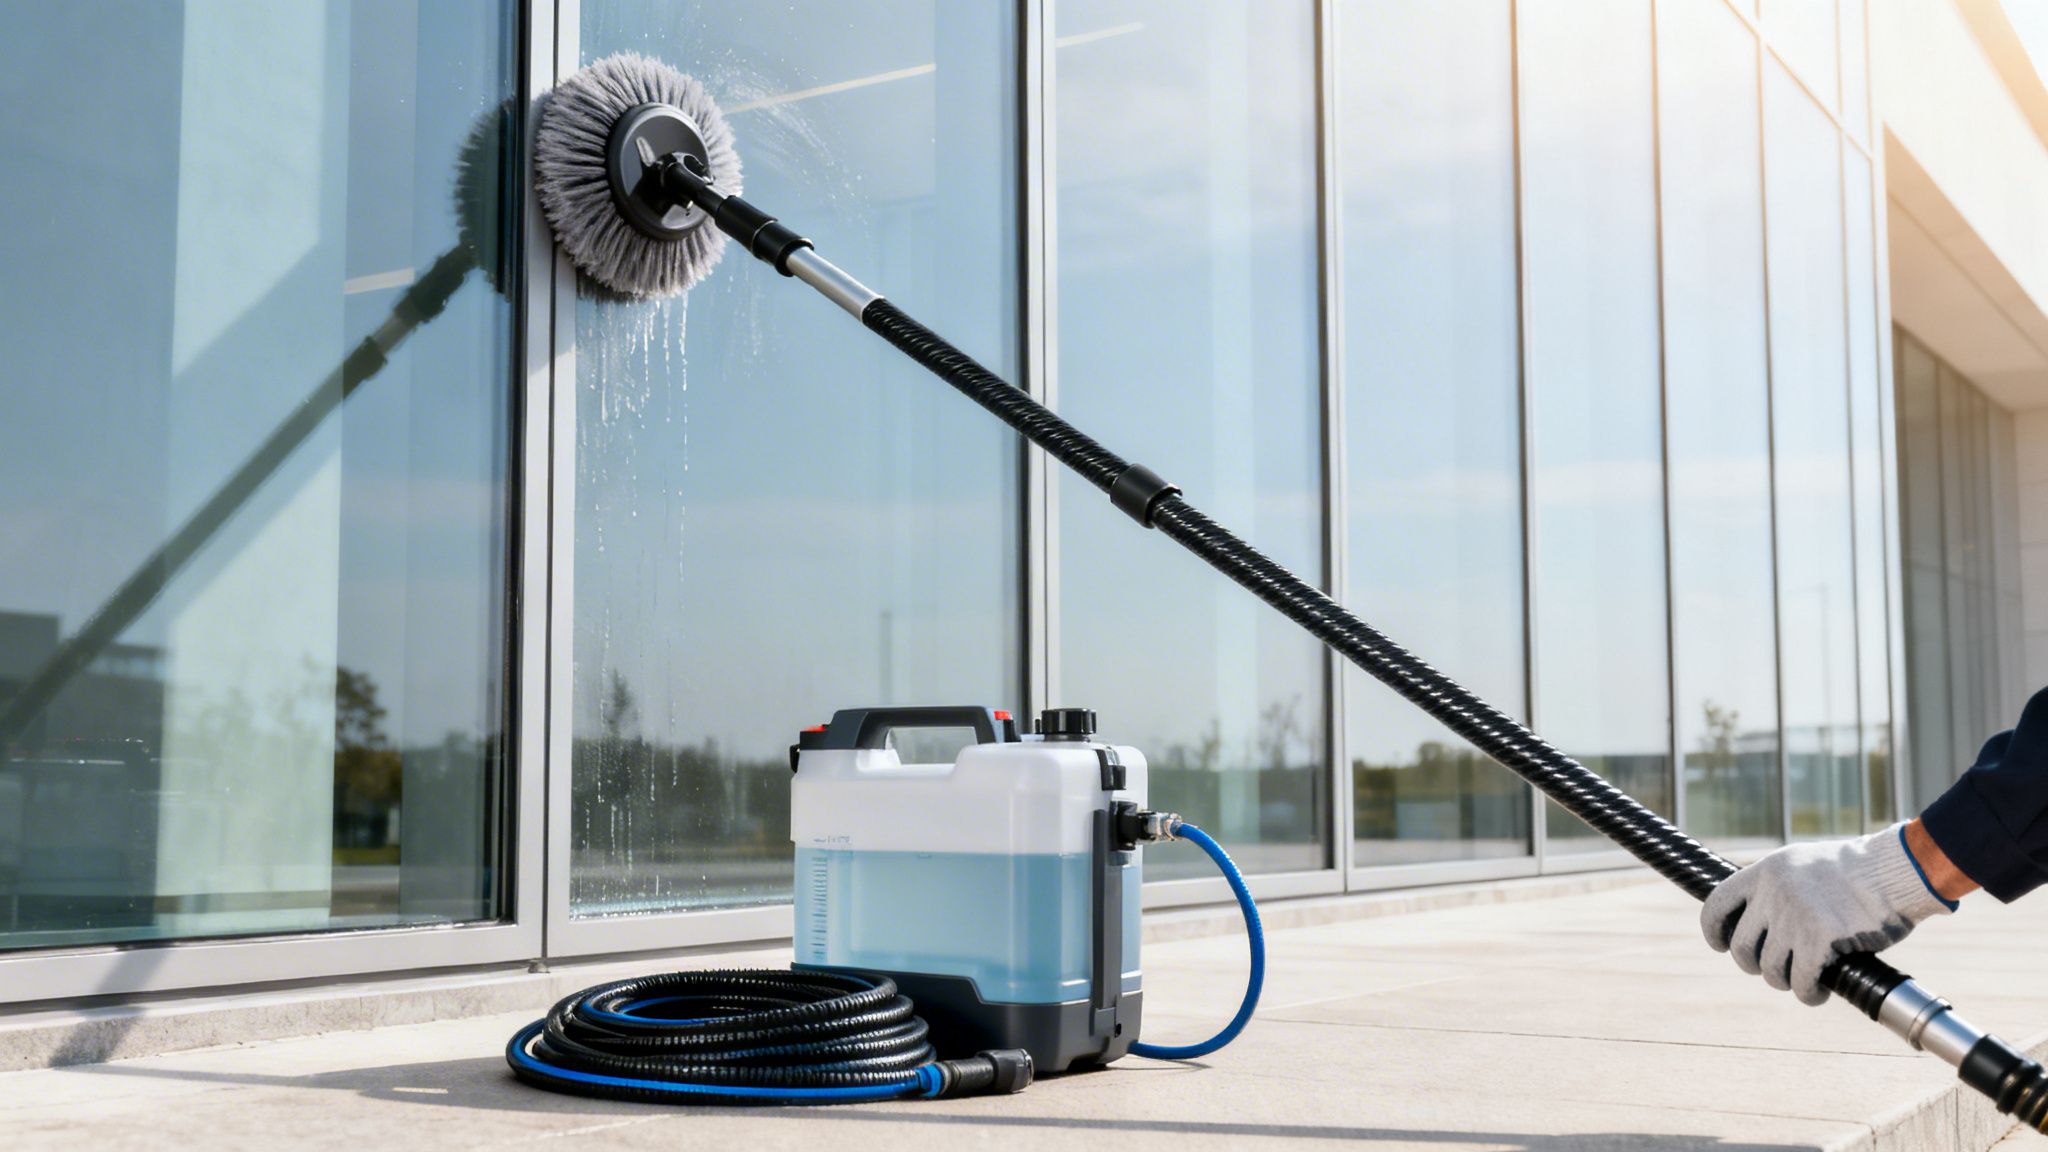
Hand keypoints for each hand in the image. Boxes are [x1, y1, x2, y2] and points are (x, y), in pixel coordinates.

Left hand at [1701, 823, 1954, 1005]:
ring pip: (1770, 969)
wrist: (1895, 871)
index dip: (1714, 930)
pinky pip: (1800, 980)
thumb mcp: (1806, 863)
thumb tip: (1760, 918)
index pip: (1717, 903)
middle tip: (1776, 969)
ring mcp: (1792, 917)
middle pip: (1742, 946)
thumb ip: (1779, 885)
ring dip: (1785, 981)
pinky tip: (1817, 992)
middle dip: (1755, 966)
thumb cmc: (1859, 870)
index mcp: (1765, 871)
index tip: (1721, 945)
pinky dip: (1807, 993)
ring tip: (1803, 980)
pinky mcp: (1818, 940)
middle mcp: (1772, 893)